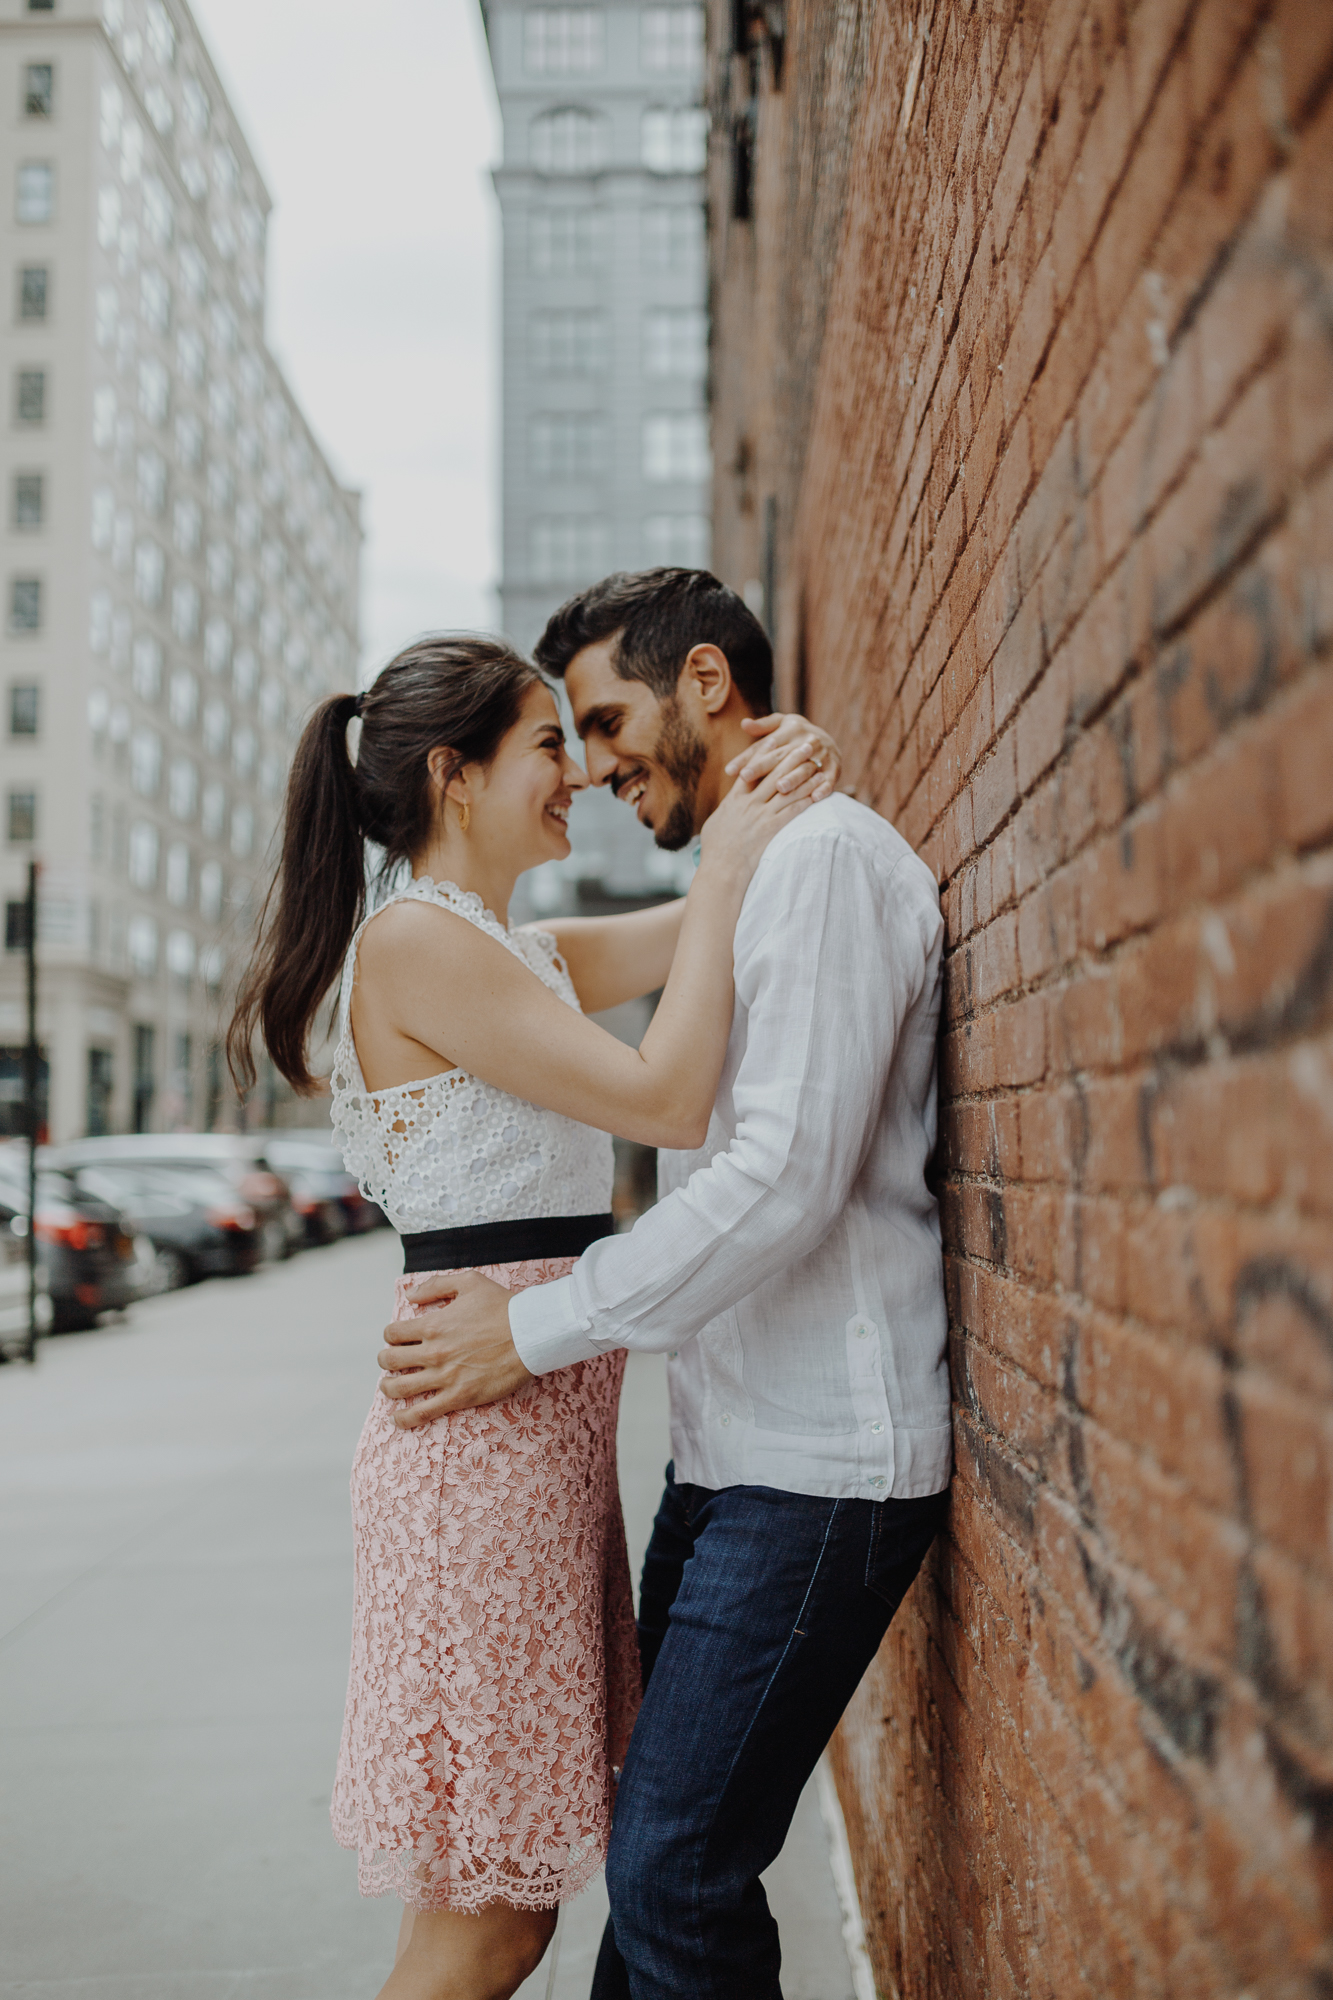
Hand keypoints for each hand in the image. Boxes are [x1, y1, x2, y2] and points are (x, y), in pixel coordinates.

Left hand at [378, 1269, 530, 1426]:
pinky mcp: (459, 1396)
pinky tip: (398, 1419)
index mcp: (433, 1325)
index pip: (393, 1334)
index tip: (397, 1339)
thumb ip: (436, 1285)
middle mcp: (434, 1352)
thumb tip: (410, 1295)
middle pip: (391, 1361)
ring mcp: (445, 1377)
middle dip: (386, 1360)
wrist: (530, 1334)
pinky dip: (405, 1418)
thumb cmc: (503, 1307)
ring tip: (390, 1387)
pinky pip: (423, 1412)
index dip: (391, 1335)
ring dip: (388, 1388)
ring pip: (400, 1388)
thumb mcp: (469, 1282)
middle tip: (391, 1361)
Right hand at [697, 751, 815, 881]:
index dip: (765, 753)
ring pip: (786, 789)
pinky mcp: (771, 830)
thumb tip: (728, 805)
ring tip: (818, 763)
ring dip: (805, 775)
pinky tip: (819, 792)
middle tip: (806, 744)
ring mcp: (761, 816)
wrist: (721, 870)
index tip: (776, 739)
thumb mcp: (715, 824)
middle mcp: (749, 804)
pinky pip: (793, 811)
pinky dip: (807, 799)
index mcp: (734, 800)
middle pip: (773, 774)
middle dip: (792, 756)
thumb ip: (725, 810)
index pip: (751, 770)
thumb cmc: (715, 851)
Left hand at [724, 711, 840, 800]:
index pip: (765, 746)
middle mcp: (806, 741)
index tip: (730, 770)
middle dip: (763, 767)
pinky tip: (814, 798)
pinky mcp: (834, 768)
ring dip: (794, 778)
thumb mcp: (782, 725)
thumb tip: (744, 724)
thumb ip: (763, 726)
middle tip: (745, 777)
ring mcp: (822, 755)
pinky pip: (829, 779)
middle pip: (782, 756)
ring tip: (780, 788)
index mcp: (791, 730)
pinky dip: (824, 788)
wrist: (830, 741)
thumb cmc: (797, 735)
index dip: (748, 758)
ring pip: (805, 768)